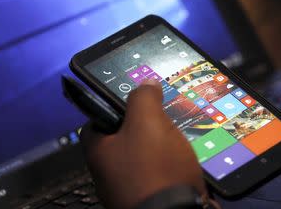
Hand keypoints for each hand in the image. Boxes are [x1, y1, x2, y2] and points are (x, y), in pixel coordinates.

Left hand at [80, 79, 206, 208]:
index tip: (134, 101)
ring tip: (178, 138)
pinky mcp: (148, 199)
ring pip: (143, 157)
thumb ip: (143, 98)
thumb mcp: (148, 122)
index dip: (114, 106)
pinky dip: (168, 166)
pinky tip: (183, 161)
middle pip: (123, 138)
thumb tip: (146, 84)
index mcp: (98, 152)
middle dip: (144, 127)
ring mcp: (127, 188)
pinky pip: (157, 175)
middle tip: (163, 118)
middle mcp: (107, 172)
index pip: (97, 120)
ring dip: (160, 147)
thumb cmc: (154, 168)